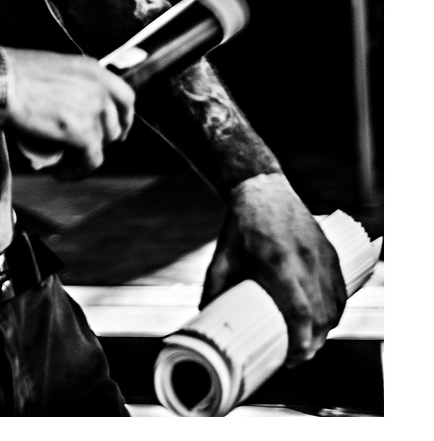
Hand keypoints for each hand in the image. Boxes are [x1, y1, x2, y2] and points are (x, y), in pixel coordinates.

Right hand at [2, 49, 134, 177]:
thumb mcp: (53, 67)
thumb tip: (70, 104)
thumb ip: (70, 83)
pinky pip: (90, 160)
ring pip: (102, 144)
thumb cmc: (13, 73)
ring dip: (84, 156)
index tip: (118, 130)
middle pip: (114, 123)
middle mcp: (99, 87)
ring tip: (63, 160)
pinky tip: (60, 172)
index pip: (125, 96)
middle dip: (100, 139)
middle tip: (79, 148)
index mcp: (93, 68)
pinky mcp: (83, 132)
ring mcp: (93, 109)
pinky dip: (76, 170)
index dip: (125, 118)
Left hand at [200, 172, 347, 366]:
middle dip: (314, 343)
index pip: (301, 313)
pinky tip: (327, 321)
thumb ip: (214, 287)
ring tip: (310, 342)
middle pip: (322, 316)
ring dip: (327, 329)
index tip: (292, 359)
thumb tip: (204, 317)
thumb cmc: (240, 225)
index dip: (301, 342)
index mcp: (279, 263)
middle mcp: (306, 260)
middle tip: (298, 357)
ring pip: (335, 305)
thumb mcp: (223, 256)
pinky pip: (341, 289)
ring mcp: (322, 255)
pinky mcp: (330, 250)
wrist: (261, 187)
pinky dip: (337, 310)